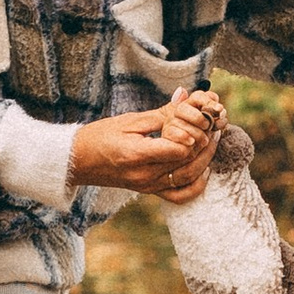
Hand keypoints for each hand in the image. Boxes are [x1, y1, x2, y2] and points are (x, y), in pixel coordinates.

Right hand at [73, 90, 222, 202]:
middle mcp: (145, 175)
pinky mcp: (149, 191)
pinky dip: (196, 185)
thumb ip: (161, 114)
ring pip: (188, 177)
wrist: (78, 162)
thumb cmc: (99, 136)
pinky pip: (180, 195)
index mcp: (137, 154)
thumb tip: (185, 98)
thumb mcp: (129, 120)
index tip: (201, 119)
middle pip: (188, 162)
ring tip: (213, 140)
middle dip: (206, 142)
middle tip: (215, 125)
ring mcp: (147, 186)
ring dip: (206, 159)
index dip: (195, 133)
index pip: (180, 149)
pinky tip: (204, 169)